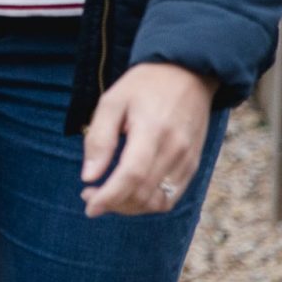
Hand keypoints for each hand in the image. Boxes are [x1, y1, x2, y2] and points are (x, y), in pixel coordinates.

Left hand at [80, 62, 218, 217]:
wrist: (188, 74)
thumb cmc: (143, 86)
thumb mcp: (112, 102)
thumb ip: (99, 139)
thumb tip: (89, 176)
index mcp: (152, 131)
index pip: (131, 176)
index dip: (109, 196)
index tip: (89, 206)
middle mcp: (175, 150)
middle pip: (144, 193)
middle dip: (114, 203)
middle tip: (90, 196)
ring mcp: (188, 160)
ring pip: (159, 201)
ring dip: (131, 207)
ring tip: (108, 195)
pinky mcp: (193, 165)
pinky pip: (172, 196)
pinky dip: (149, 202)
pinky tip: (130, 192)